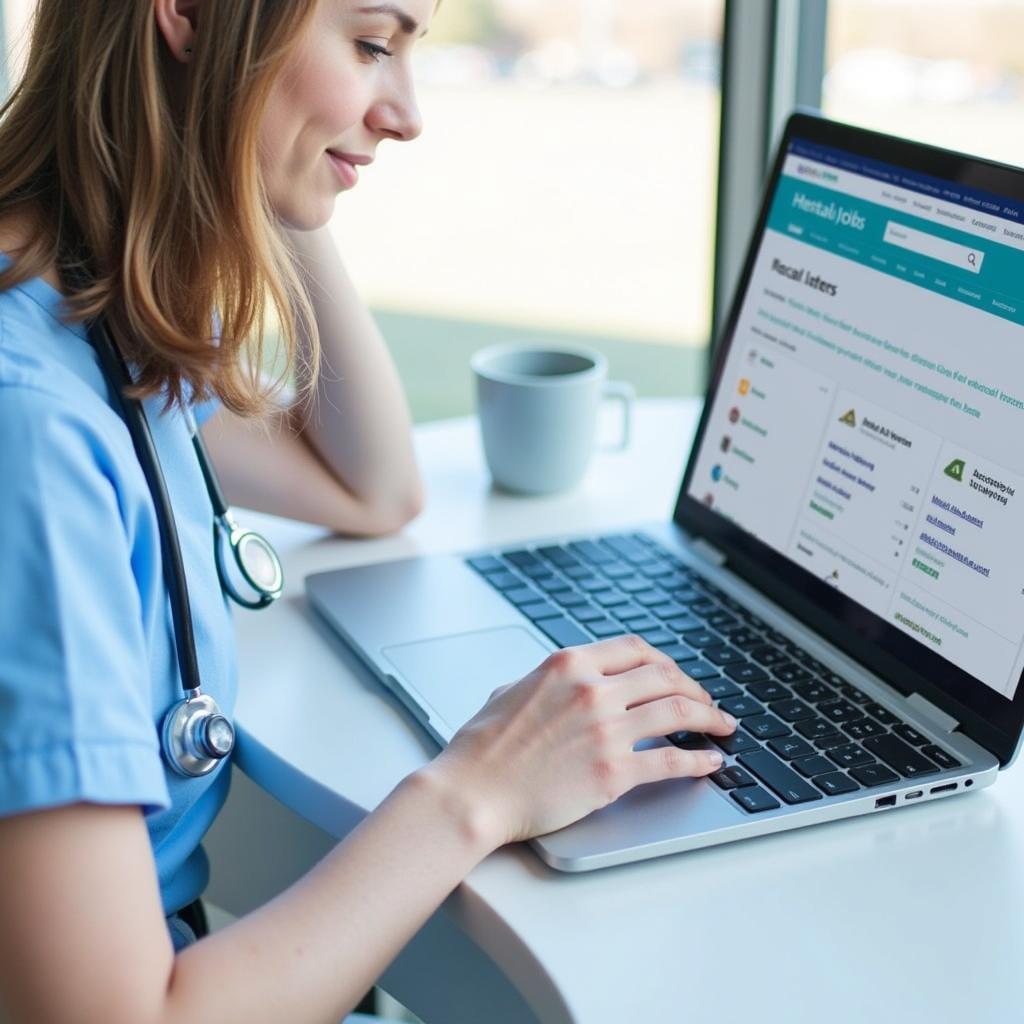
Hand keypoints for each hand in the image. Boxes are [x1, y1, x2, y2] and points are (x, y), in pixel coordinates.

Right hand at [428, 635, 737, 847]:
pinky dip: (699, 759)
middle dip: (695, 688)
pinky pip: (671, 760)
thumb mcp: (511, 690)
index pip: (636, 649)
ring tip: (723, 726)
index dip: (665, 661)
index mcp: (569, 664)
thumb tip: (566, 683)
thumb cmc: (482, 748)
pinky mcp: (614, 771)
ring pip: (678, 711)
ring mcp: (607, 730)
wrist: (472, 792)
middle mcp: (593, 690)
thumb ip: (548, 681)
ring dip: (710, 718)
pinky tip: (711, 761)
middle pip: (665, 677)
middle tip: (708, 703)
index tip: (675, 675)